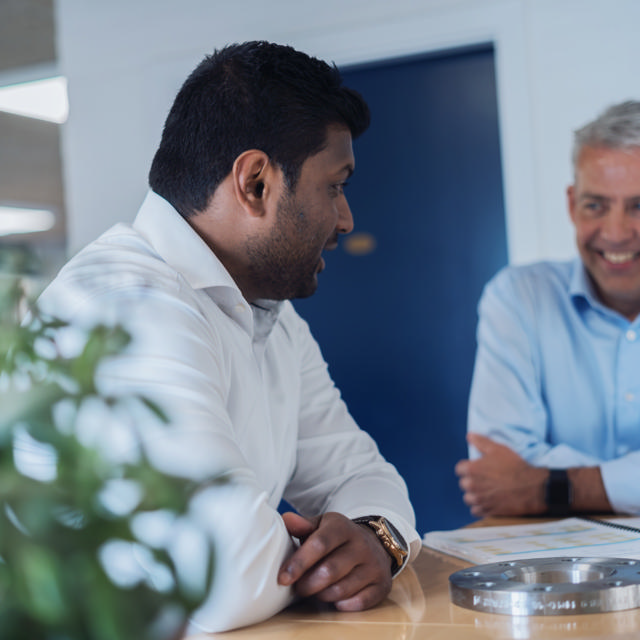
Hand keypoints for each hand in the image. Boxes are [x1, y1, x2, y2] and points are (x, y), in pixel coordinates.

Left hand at [278, 511, 392, 610]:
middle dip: (308, 584)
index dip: (299, 563)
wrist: (374, 542)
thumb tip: (286, 520)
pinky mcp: (382, 585)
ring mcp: (374, 565)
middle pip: (329, 571)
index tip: (283, 578)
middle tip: (298, 588)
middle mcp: (361, 544)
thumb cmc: (338, 537)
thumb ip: (303, 525)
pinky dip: (343, 605)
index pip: (320, 544)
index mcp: (342, 527)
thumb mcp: (322, 525)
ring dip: (322, 595)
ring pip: (342, 589)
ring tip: (315, 591)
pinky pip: (359, 603)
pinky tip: (335, 599)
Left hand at [454, 433, 547, 516]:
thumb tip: (469, 435)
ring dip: (475, 495)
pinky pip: (476, 510)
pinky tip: (490, 501)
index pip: (460, 469)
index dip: (469, 468)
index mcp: (472, 469)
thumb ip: (481, 442)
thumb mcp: (498, 449)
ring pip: (468, 498)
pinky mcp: (487, 511)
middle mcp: (472, 485)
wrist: (532, 487)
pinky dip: (481, 507)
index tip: (478, 469)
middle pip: (464, 484)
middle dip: (472, 481)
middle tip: (485, 480)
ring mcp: (479, 500)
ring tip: (487, 491)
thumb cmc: (515, 466)